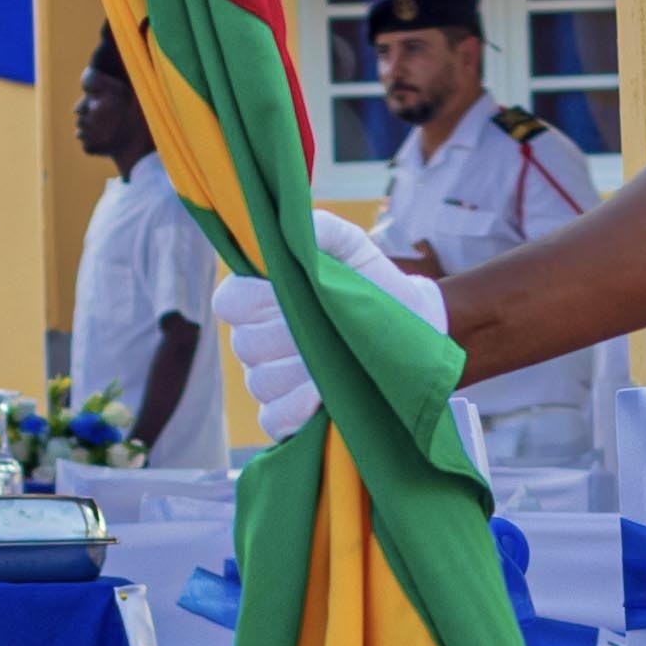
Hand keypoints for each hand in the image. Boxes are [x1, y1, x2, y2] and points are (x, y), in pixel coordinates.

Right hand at [218, 211, 451, 432]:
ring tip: (339, 362)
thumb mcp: (355, 249)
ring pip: (261, 380)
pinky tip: (323, 397)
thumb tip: (299, 227)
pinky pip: (273, 418)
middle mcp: (258, 343)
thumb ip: (325, 230)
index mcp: (262, 300)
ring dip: (301, 372)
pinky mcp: (285, 418)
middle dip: (290, 336)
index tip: (293, 294)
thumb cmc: (376, 287)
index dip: (256, 299)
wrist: (415, 333)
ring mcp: (269, 382)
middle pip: (246, 344)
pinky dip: (296, 410)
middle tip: (329, 330)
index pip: (230, 302)